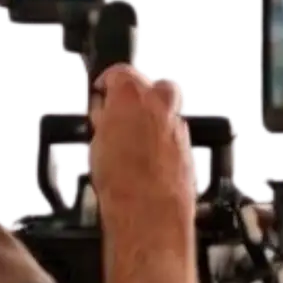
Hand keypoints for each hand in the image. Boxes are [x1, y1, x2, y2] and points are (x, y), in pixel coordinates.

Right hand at [88, 64, 197, 214]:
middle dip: (139, 91)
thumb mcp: (94, 145)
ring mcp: (177, 125)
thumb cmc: (119, 180)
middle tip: (123, 107)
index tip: (101, 92)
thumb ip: (103, 123)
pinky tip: (148, 154)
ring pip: (168, 108)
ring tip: (134, 133)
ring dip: (153, 116)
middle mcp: (158, 104)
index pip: (119, 72)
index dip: (107, 82)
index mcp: (130, 95)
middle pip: (153, 83)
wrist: (148, 209)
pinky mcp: (188, 146)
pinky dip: (163, 139)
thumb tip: (103, 119)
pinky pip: (175, 133)